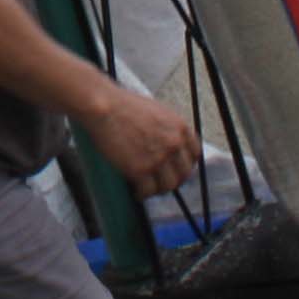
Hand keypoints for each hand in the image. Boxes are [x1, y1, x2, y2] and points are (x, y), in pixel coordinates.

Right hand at [85, 89, 205, 195]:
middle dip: (174, 179)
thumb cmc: (122, 105)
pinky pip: (148, 191)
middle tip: (162, 181)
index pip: (195, 153)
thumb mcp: (156, 111)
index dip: (185, 163)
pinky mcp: (140, 170)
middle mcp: (173, 143)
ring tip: (148, 188)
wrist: (103, 107)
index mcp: (179, 127)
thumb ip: (168, 128)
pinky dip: (142, 194)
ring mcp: (158, 158)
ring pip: (168, 186)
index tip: (177, 168)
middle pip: (184, 173)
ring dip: (159, 189)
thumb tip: (167, 144)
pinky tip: (136, 192)